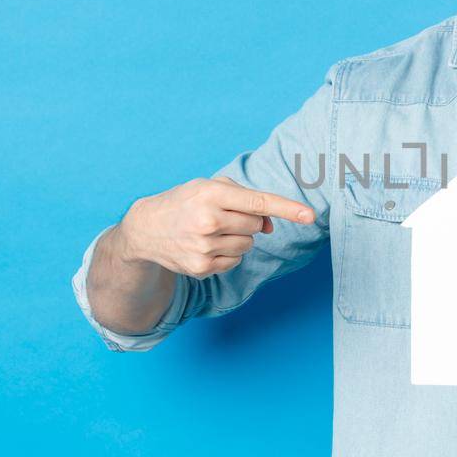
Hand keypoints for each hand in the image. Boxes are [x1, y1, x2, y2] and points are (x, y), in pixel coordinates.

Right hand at [118, 176, 315, 278]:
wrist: (146, 229)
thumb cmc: (186, 202)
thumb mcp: (210, 188)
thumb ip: (246, 199)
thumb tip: (271, 225)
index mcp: (212, 194)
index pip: (258, 202)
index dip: (287, 209)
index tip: (310, 215)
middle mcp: (208, 221)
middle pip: (256, 225)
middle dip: (248, 220)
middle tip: (223, 216)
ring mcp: (205, 247)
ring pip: (248, 244)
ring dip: (238, 237)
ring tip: (211, 231)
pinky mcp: (202, 268)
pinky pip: (235, 261)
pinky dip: (227, 254)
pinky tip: (206, 246)